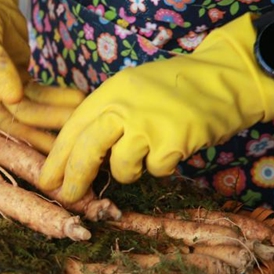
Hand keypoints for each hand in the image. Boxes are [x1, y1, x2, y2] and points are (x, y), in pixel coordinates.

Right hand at [0, 0, 83, 152]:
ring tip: (81, 114)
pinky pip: (39, 94)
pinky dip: (57, 97)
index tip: (45, 151)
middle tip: (71, 139)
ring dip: (55, 113)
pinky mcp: (17, 79)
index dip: (18, 140)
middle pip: (14, 121)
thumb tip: (13, 98)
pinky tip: (77, 100)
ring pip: (30, 109)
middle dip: (43, 130)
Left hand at [38, 13, 273, 202]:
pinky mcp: (172, 142)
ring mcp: (147, 124)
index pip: (72, 129)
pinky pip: (156, 170)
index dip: (57, 158)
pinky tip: (175, 145)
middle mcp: (123, 107)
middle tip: (69, 197)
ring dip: (131, 171)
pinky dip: (163, 165)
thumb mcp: (132, 89)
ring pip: (122, 168)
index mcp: (109, 93)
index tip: (46, 180)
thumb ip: (107, 116)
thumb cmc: (176, 87)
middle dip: (75, 180)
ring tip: (149, 151)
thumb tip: (78, 157)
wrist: (227, 76)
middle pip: (86, 151)